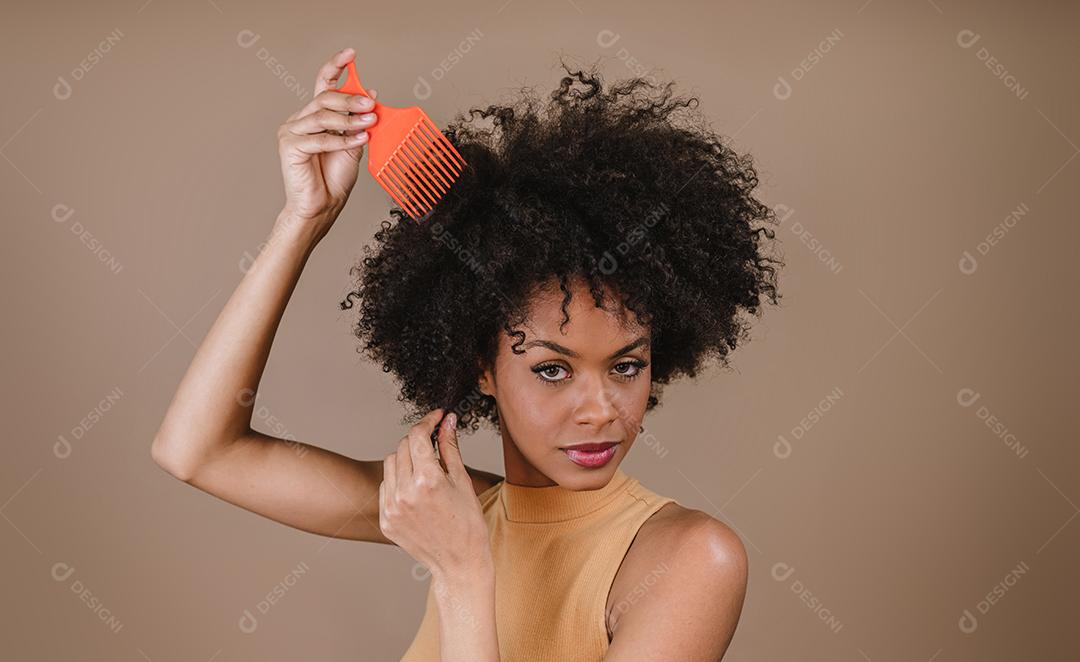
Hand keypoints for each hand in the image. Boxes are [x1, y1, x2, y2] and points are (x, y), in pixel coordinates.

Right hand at [275, 47, 378, 237]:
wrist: (322, 207)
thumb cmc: (335, 178)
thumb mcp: (354, 144)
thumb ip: (359, 121)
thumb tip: (370, 94)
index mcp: (315, 116)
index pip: (323, 84)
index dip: (336, 67)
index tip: (351, 54)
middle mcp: (301, 119)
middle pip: (325, 98)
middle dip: (351, 99)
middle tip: (371, 105)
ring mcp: (292, 131)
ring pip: (323, 115)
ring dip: (350, 120)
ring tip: (368, 125)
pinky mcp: (289, 146)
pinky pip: (320, 138)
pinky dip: (342, 140)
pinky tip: (359, 140)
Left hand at [380, 409, 492, 579]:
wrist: (459, 563)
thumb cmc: (468, 523)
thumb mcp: (462, 482)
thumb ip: (450, 448)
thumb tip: (447, 421)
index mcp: (428, 481)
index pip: (418, 436)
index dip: (428, 421)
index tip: (437, 416)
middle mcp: (405, 493)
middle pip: (403, 446)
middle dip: (419, 440)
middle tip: (435, 443)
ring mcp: (392, 508)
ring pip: (391, 463)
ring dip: (406, 459)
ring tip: (426, 470)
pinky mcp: (386, 520)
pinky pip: (386, 486)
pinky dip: (398, 480)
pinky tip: (416, 490)